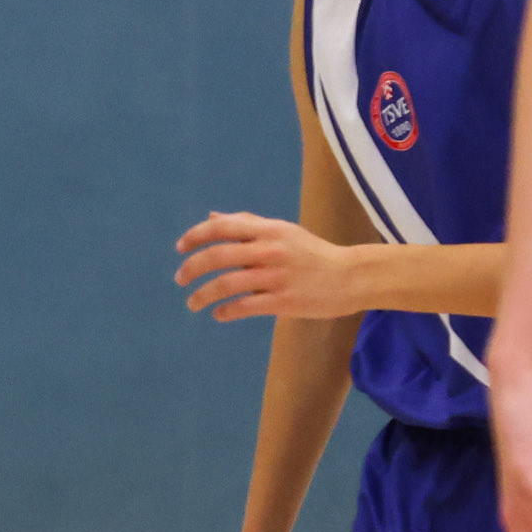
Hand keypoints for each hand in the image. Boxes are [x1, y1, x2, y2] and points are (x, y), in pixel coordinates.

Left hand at [177, 211, 365, 320]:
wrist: (352, 277)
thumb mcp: (282, 232)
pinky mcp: (283, 301)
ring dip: (201, 296)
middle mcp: (270, 250)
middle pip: (217, 257)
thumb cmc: (313, 254)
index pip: (222, 227)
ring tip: (193, 303)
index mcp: (269, 230)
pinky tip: (219, 314)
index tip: (180, 248)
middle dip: (191, 269)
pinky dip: (225, 311)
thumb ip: (247, 224)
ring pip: (225, 285)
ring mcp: (276, 276)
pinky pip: (243, 307)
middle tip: (180, 279)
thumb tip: (211, 217)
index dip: (195, 236)